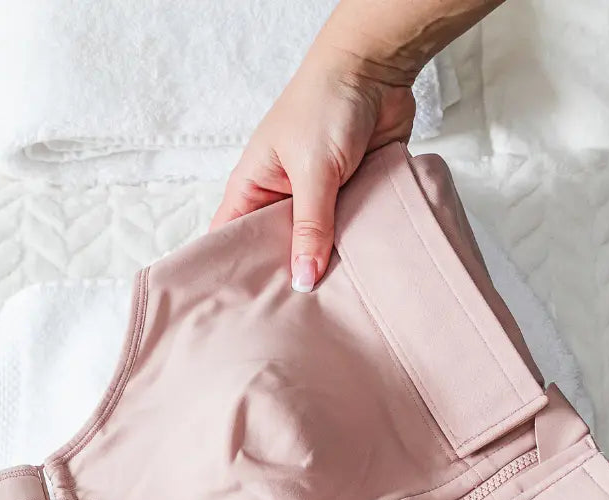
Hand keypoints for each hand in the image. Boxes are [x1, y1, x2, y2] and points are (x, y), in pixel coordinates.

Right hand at [209, 41, 416, 291]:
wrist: (377, 70)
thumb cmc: (326, 103)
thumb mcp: (313, 170)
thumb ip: (311, 227)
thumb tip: (304, 279)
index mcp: (254, 187)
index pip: (231, 237)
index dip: (233, 271)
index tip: (241, 309)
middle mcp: (282, 197)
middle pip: (278, 250)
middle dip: (287, 277)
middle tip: (294, 320)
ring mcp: (317, 200)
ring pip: (318, 246)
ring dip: (327, 266)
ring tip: (329, 308)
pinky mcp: (350, 198)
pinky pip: (350, 234)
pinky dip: (355, 250)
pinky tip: (360, 278)